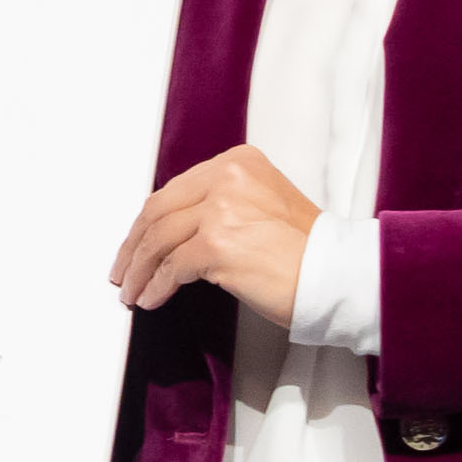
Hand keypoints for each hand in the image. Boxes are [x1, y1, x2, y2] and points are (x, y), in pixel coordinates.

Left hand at [112, 145, 318, 324]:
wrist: (338, 275)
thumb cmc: (307, 250)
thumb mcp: (261, 205)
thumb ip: (219, 204)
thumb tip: (171, 229)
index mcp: (237, 163)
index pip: (175, 191)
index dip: (147, 221)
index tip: (135, 242)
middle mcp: (227, 177)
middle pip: (159, 211)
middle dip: (134, 245)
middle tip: (122, 270)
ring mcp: (221, 210)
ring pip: (159, 240)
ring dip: (139, 270)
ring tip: (131, 290)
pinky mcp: (218, 245)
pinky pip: (172, 268)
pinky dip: (156, 286)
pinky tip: (151, 298)